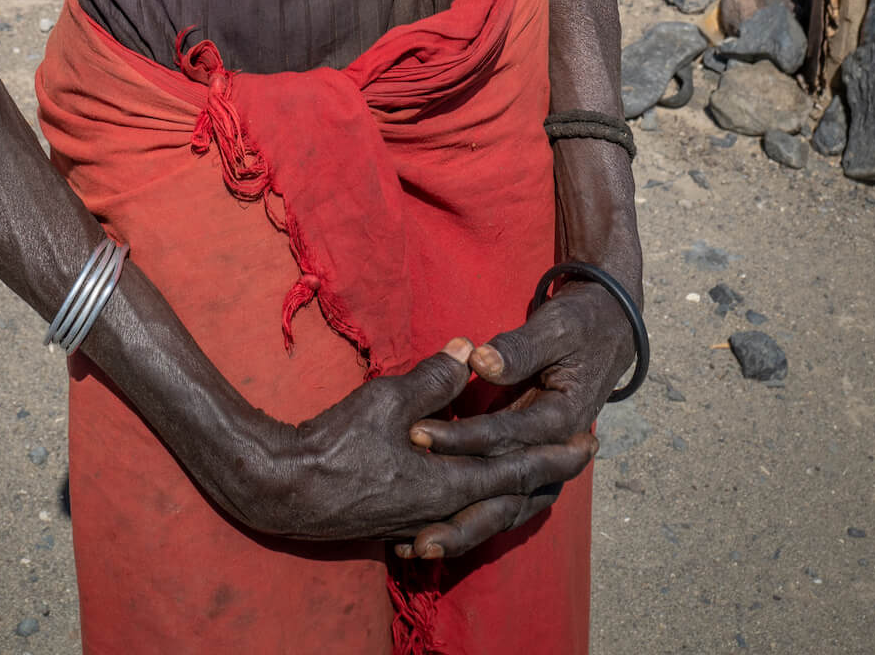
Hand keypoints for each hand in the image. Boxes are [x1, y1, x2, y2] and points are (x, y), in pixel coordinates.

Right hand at [242, 339, 594, 549]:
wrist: (285, 492)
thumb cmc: (335, 446)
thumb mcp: (386, 402)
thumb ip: (432, 380)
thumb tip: (468, 349)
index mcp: (448, 483)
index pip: (517, 469)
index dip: (554, 455)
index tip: (589, 443)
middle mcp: (444, 511)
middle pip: (511, 500)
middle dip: (548, 476)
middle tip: (580, 458)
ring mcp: (422, 523)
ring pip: (486, 513)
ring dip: (518, 492)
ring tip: (542, 476)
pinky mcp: (401, 524)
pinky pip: (458, 519)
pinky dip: (482, 506)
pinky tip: (481, 497)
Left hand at [400, 283, 633, 559]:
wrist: (608, 331)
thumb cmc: (578, 325)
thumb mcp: (555, 328)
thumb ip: (519, 348)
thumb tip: (481, 360)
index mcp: (563, 418)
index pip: (505, 435)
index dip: (460, 438)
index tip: (414, 436)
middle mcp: (557, 451)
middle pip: (507, 492)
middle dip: (461, 515)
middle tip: (418, 537)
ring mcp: (548, 464)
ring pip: (506, 509)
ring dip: (465, 531)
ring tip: (419, 551)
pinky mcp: (534, 467)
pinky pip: (503, 502)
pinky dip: (472, 521)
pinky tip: (434, 538)